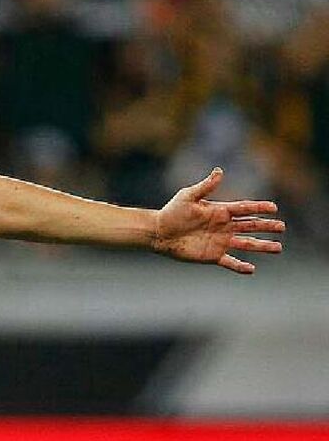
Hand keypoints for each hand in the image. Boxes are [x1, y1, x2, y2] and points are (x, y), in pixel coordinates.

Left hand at [153, 168, 283, 273]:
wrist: (158, 232)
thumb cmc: (172, 212)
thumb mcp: (188, 196)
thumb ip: (206, 186)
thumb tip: (220, 171)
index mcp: (220, 211)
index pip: (244, 208)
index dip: (259, 208)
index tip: (274, 207)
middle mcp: (224, 226)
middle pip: (250, 226)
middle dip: (266, 226)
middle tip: (282, 227)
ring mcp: (220, 242)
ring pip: (246, 244)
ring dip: (262, 246)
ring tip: (278, 248)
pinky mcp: (213, 255)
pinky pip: (230, 262)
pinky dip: (240, 266)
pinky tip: (252, 269)